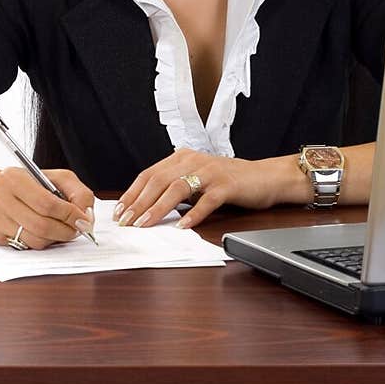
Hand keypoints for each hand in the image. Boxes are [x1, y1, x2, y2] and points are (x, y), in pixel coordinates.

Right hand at [0, 167, 94, 250]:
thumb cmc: (26, 185)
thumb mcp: (54, 178)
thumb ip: (77, 192)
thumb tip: (87, 216)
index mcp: (15, 178)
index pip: (48, 203)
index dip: (70, 215)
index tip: (84, 220)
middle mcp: (0, 197)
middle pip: (42, 225)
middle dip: (66, 231)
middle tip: (77, 230)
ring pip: (35, 240)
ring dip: (55, 239)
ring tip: (61, 230)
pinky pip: (26, 246)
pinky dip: (41, 242)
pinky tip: (43, 232)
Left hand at [114, 150, 286, 231]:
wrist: (265, 177)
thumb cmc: (229, 181)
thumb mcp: (196, 179)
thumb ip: (174, 187)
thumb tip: (145, 207)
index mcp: (182, 157)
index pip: (149, 174)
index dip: (132, 193)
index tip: (119, 211)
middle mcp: (193, 161)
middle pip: (158, 181)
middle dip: (138, 203)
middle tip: (126, 221)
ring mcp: (210, 172)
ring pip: (177, 189)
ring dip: (158, 208)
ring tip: (145, 224)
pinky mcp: (227, 186)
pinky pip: (206, 201)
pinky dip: (193, 215)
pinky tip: (182, 226)